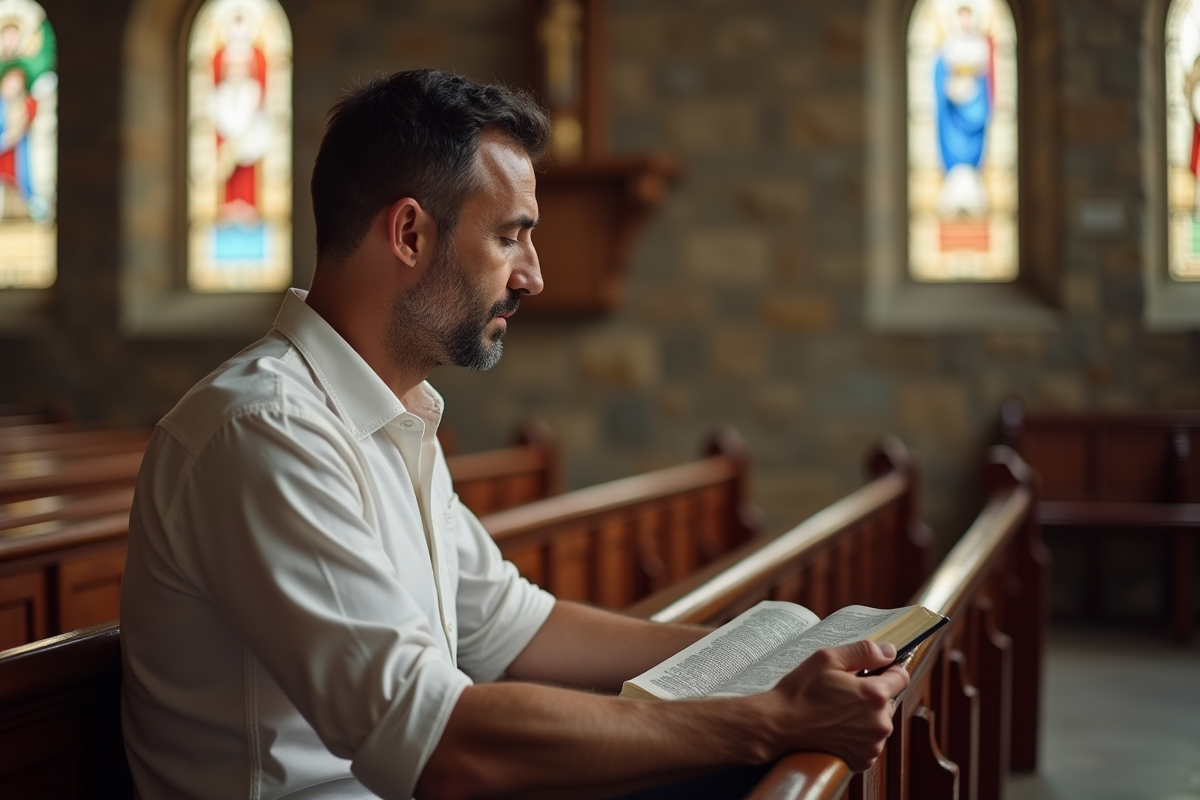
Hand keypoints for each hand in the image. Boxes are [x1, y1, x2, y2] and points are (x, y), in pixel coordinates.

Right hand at [767, 640, 910, 771]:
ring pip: (879, 722)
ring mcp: (872, 745)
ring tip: (837, 711)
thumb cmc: (799, 693)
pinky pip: (870, 741)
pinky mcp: (862, 760)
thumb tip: (889, 651)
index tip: (872, 670)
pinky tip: (837, 727)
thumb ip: (863, 651)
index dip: (887, 670)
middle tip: (843, 691)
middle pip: (889, 701)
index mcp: (874, 695)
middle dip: (872, 694)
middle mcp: (879, 723)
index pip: (901, 677)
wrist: (779, 727)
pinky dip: (858, 735)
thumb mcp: (827, 659)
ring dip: (865, 715)